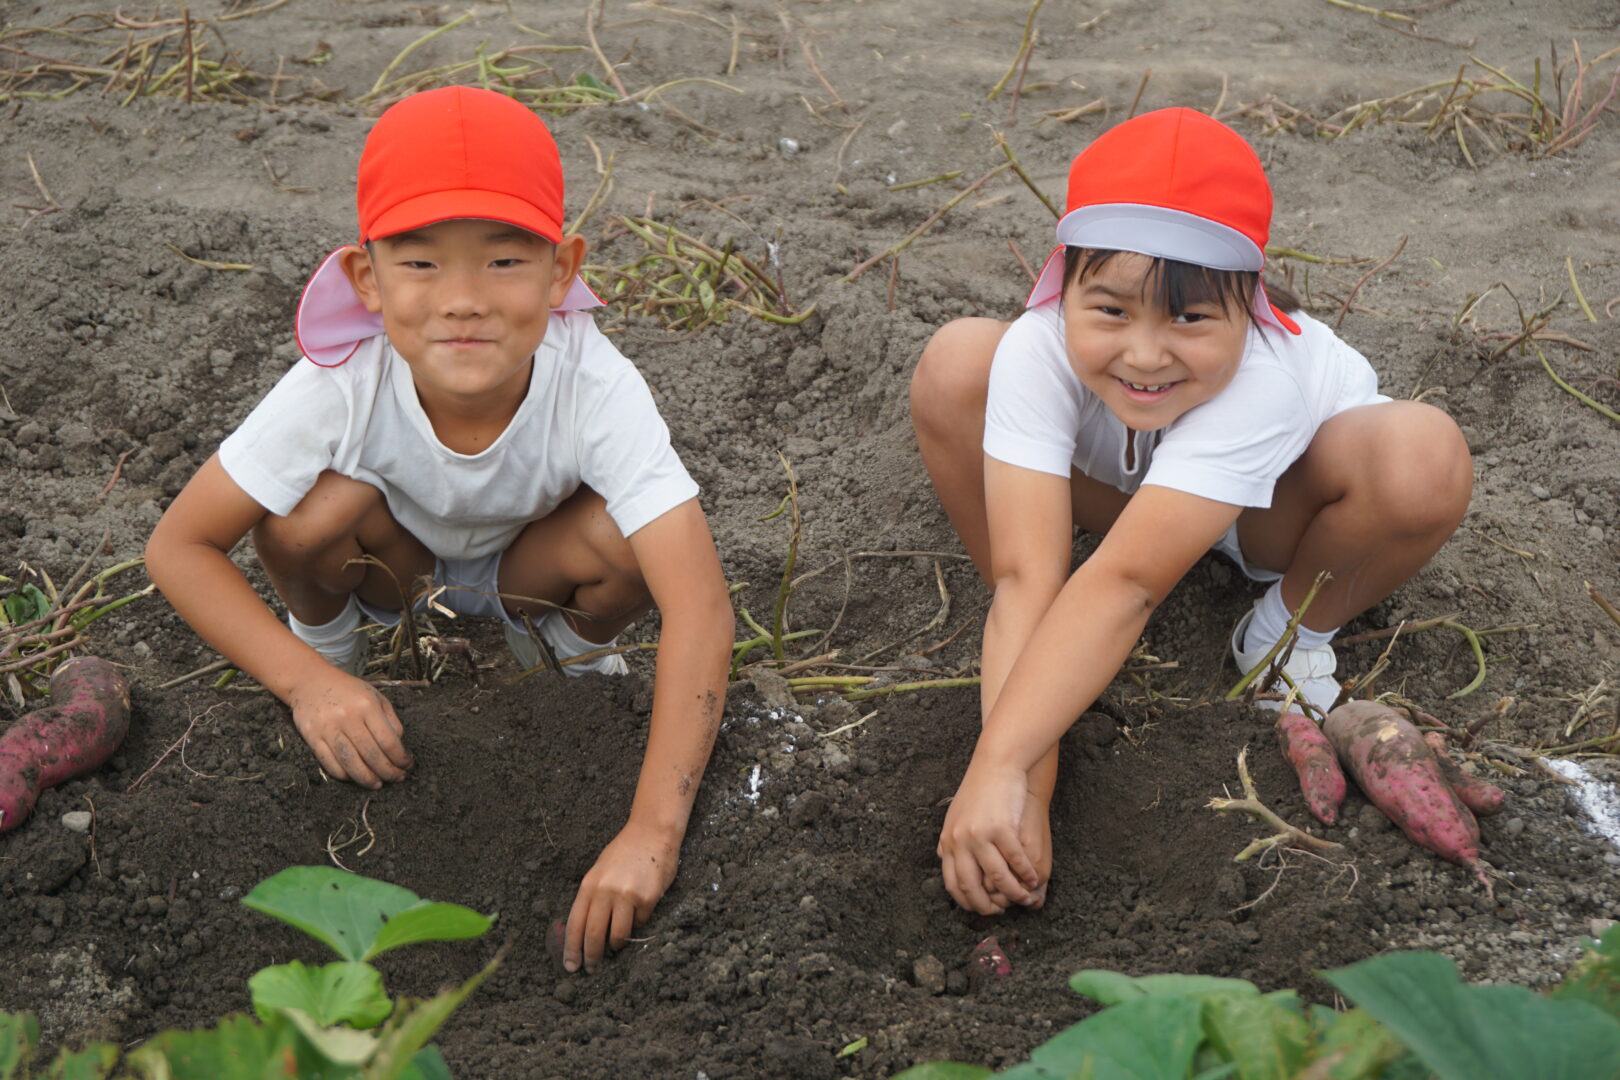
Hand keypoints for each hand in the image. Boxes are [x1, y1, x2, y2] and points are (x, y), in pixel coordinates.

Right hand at [286, 667, 410, 788]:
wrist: (310, 681)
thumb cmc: (347, 690)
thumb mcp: (375, 696)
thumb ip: (390, 720)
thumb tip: (399, 746)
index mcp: (367, 706)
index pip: (389, 741)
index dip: (400, 758)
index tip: (407, 766)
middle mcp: (348, 717)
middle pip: (371, 755)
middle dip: (388, 772)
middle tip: (397, 779)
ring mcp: (328, 728)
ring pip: (351, 762)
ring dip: (366, 778)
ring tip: (377, 784)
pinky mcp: (312, 737)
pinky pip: (329, 763)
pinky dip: (344, 775)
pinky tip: (354, 778)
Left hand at [564, 820, 679, 972]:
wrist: (652, 833)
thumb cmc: (624, 853)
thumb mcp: (599, 872)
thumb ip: (591, 898)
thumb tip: (583, 932)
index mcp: (589, 885)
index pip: (575, 924)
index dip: (571, 948)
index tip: (570, 966)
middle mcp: (605, 891)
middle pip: (593, 934)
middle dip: (591, 956)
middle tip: (592, 969)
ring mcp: (627, 895)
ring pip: (617, 936)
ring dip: (615, 945)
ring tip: (615, 945)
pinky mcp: (647, 899)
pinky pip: (639, 924)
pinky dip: (636, 925)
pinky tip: (637, 916)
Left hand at [938, 757, 1041, 914]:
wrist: (996, 764)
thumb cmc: (978, 790)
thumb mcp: (955, 815)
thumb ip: (950, 839)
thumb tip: (944, 859)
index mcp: (948, 841)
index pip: (952, 883)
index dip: (968, 901)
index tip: (982, 909)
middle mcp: (960, 841)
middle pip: (972, 885)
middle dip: (988, 905)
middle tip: (1003, 911)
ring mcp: (980, 835)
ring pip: (998, 877)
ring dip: (1013, 893)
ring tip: (1024, 897)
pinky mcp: (1002, 828)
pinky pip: (1016, 860)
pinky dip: (1026, 874)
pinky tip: (1033, 878)